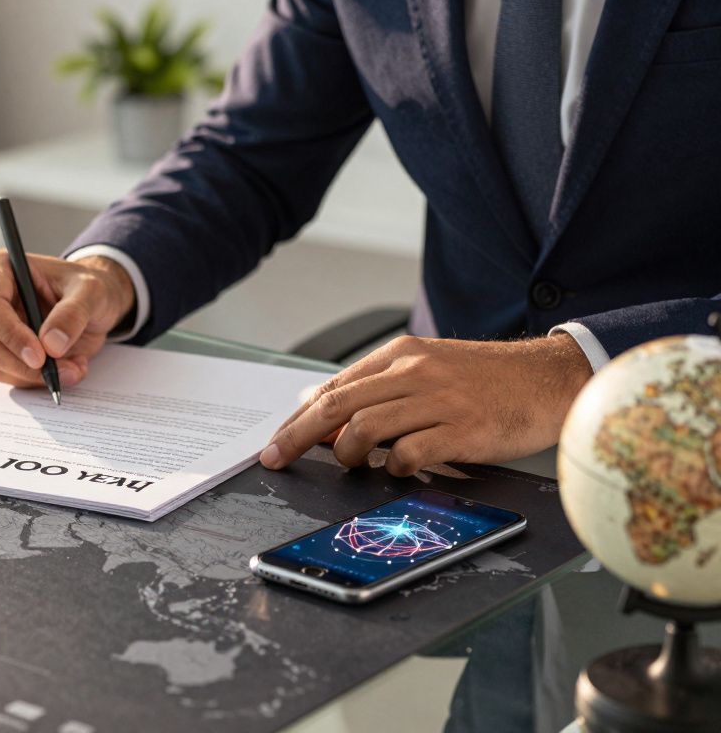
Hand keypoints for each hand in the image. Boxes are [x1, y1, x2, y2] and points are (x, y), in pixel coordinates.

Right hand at [0, 251, 134, 387]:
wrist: (93, 306)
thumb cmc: (86, 288)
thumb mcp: (91, 292)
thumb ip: (72, 313)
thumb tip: (51, 344)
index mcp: (0, 268)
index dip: (10, 334)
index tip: (39, 355)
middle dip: (21, 364)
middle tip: (59, 370)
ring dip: (35, 376)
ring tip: (73, 366)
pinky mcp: (0, 352)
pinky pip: (9, 376)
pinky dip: (38, 380)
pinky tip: (65, 367)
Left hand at [259, 334, 592, 475]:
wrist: (549, 379)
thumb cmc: (485, 379)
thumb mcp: (425, 367)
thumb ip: (374, 385)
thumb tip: (317, 404)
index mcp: (401, 356)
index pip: (334, 387)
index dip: (298, 419)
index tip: (276, 441)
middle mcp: (415, 374)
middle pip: (338, 407)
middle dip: (298, 437)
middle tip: (277, 458)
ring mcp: (438, 401)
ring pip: (366, 429)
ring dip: (347, 454)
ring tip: (351, 465)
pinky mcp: (462, 430)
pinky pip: (409, 453)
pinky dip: (393, 467)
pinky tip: (396, 470)